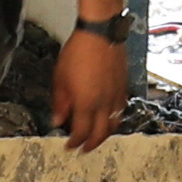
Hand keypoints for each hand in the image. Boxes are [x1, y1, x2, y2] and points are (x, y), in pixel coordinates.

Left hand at [53, 24, 129, 151]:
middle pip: (101, 134)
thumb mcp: (60, 78)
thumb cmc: (79, 51)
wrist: (100, 33)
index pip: (81, 133)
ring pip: (114, 124)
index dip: (74, 143)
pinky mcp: (123, 86)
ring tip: (96, 137)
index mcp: (86, 103)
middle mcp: (104, 102)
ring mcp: (116, 95)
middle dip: (91, 145)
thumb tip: (58, 119)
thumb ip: (60, 102)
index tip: (69, 146)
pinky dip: (114, 118)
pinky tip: (107, 116)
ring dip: (104, 134)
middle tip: (84, 148)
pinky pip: (120, 110)